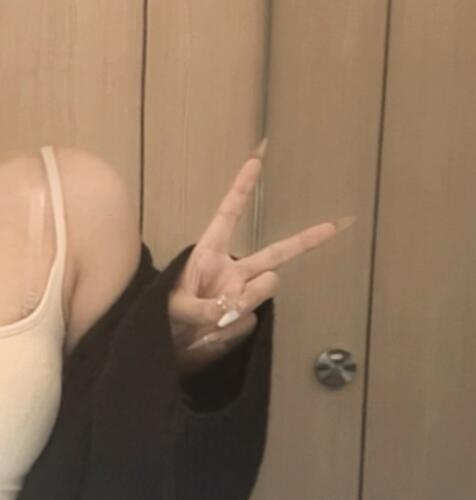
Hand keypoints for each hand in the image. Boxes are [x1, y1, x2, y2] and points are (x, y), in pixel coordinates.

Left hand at [168, 138, 354, 376]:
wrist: (164, 343)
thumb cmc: (162, 315)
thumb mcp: (175, 306)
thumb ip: (205, 306)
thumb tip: (240, 306)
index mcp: (208, 253)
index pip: (228, 214)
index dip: (243, 187)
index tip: (257, 157)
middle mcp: (231, 270)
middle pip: (275, 252)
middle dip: (307, 239)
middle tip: (337, 225)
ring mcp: (241, 293)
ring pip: (261, 292)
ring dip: (240, 305)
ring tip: (210, 319)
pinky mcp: (244, 316)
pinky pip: (248, 321)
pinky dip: (230, 329)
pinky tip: (212, 331)